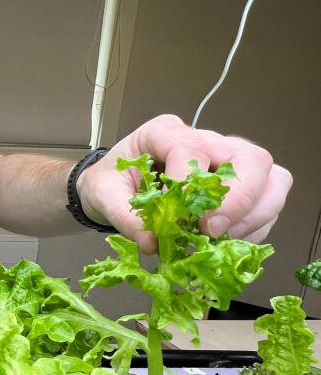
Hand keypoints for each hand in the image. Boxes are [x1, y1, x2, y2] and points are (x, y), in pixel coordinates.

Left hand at [76, 114, 291, 253]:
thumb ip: (124, 216)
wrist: (113, 186)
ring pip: (271, 179)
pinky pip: (267, 203)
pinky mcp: (240, 186)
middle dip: (239, 199)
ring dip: (253, 215)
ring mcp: (228, 162)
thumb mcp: (103, 194)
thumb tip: (152, 242)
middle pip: (250, 158)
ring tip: (221, 239)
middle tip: (211, 229)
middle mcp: (205, 141)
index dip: (191, 182)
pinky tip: (227, 241)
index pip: (192, 147)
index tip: (179, 217)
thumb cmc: (112, 181)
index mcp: (164, 133)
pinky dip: (254, 227)